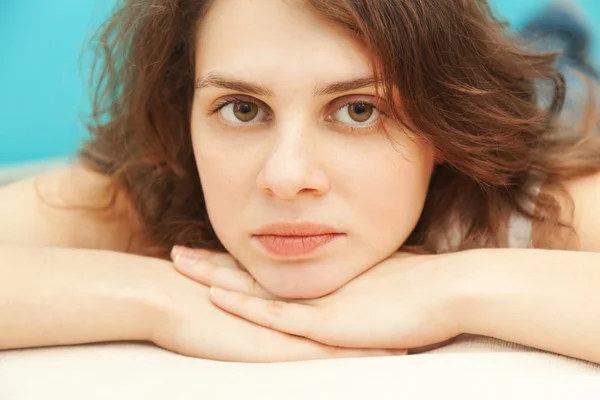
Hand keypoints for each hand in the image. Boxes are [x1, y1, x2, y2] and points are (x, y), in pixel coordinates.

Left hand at [173, 248, 461, 351]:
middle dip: (213, 263)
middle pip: (251, 273)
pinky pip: (278, 315)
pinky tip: (218, 295)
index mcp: (319, 277)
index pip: (268, 266)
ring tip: (181, 264)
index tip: (209, 251)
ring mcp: (317, 302)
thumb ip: (355, 285)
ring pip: (255, 289)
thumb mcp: (378, 283)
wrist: (448, 292)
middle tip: (178, 253)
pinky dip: (247, 305)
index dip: (236, 260)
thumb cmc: (420, 287)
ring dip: (216, 277)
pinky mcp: (326, 323)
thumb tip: (351, 286)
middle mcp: (313, 284)